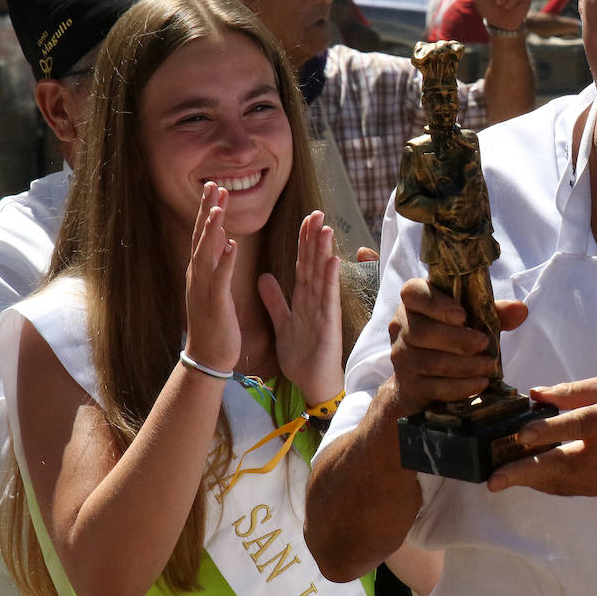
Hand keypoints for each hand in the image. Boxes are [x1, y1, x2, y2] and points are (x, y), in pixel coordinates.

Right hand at [183, 182, 241, 372]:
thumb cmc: (214, 322)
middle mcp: (197, 275)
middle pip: (200, 236)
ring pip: (206, 253)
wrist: (208, 356)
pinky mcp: (214, 303)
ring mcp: (203, 288)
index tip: (215, 188)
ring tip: (218, 208)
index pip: (203, 234)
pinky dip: (224, 260)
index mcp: (200, 271)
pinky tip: (231, 244)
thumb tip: (223, 241)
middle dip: (207, 210)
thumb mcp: (215, 287)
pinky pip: (219, 278)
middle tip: (213, 185)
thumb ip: (217, 264)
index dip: (208, 210)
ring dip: (212, 230)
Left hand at [260, 211, 344, 404]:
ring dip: (324, 251)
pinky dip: (331, 278)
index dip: (303, 242)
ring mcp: (324, 309)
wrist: (311, 383)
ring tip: (325, 228)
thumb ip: (274, 300)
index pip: (302, 264)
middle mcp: (315, 299)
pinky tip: (333, 260)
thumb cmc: (301, 356)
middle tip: (316, 212)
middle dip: (314, 238)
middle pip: (313, 263)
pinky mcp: (329, 322)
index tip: (304, 219)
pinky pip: (329, 297)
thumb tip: (263, 276)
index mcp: (303, 298)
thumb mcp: (282, 323)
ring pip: (323, 275)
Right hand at [386, 278, 527, 415]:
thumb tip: (520, 310)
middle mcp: (401, 326)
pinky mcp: (408, 385)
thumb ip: (495, 312)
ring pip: (432, 362)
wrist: (423, 379)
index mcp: (414, 302)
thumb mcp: (473, 320)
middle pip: (424, 332)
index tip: (462, 316)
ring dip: (465, 366)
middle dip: (459, 340)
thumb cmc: (451, 337)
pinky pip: (435, 386)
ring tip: (489, 367)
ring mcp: (401, 357)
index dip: (436, 303)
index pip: (413, 292)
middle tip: (484, 345)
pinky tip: (479, 383)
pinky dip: (461, 386)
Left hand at [487, 376, 596, 495]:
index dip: (552, 430)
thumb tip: (535, 393)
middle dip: (527, 472)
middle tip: (495, 479)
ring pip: (562, 482)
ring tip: (499, 478)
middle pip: (565, 463)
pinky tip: (524, 478)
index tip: (523, 435)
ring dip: (529, 481)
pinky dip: (544, 484)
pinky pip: (568, 489)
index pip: (581, 424)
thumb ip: (575, 390)